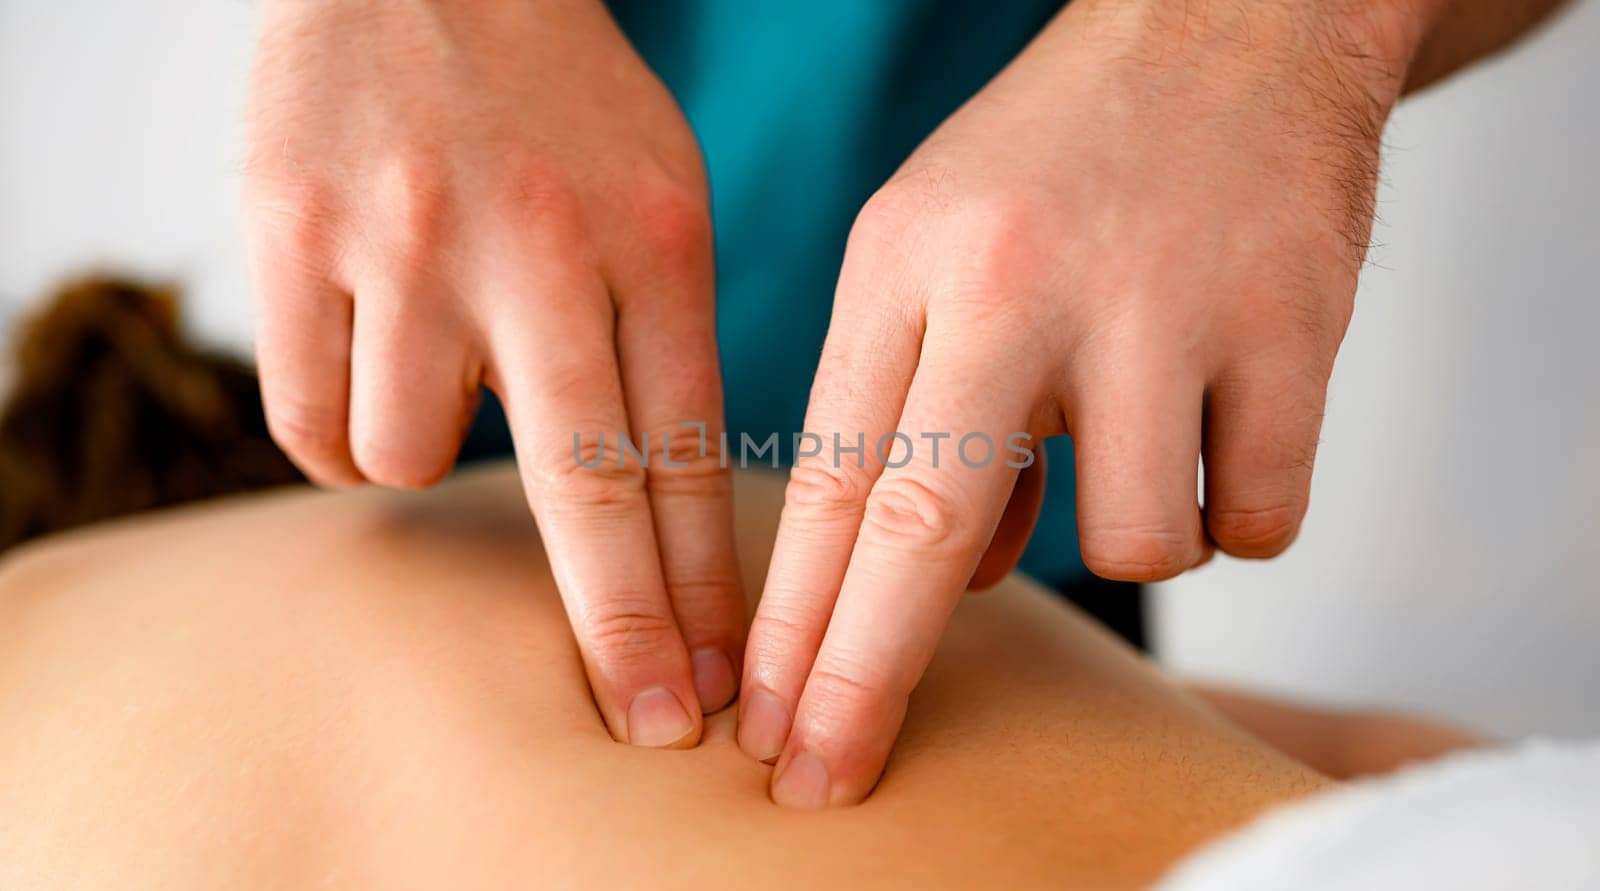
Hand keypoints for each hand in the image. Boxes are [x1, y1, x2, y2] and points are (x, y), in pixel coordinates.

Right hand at [242, 0, 740, 746]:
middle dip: (627, 626)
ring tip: (436, 380)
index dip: (706, 580)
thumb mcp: (660, 193)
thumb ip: (668, 335)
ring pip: (415, 459)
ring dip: (425, 459)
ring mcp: (410, 243)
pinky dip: (340, 432)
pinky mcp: (293, 235)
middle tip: (656, 720)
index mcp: (653, 235)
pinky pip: (311, 420)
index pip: (689, 446)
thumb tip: (659, 509)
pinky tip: (366, 374)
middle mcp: (539, 248)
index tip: (719, 676)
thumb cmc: (556, 105)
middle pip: (591, 489)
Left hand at [739, 0, 1426, 804]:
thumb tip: (957, 583)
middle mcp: (1019, 285)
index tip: (768, 724)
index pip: (837, 477)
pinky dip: (1240, 505)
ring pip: (1132, 544)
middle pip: (922, 527)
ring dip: (1133, 530)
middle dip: (861, 674)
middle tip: (817, 770)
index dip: (798, 620)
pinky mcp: (1292, 328)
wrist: (1233, 26)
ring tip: (1145, 433)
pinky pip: (1255, 517)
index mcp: (912, 264)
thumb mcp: (932, 248)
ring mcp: (1160, 307)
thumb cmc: (1060, 163)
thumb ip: (912, 410)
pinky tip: (1225, 421)